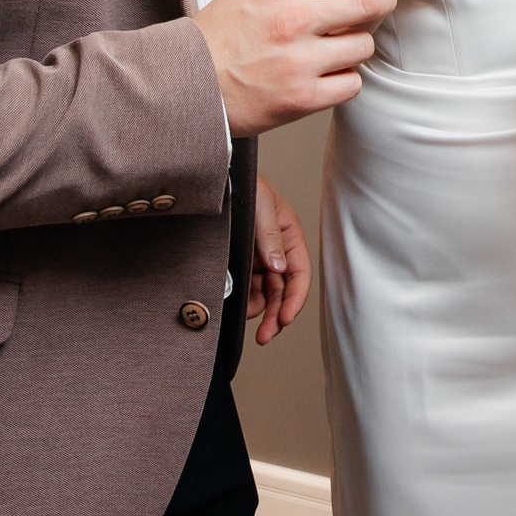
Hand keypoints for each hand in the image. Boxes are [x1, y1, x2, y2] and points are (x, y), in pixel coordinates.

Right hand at [194, 0, 394, 136]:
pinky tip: (327, 74)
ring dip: (356, 44)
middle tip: (381, 0)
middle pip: (369, 0)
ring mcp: (300, 62)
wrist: (185, 87)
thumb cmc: (218, 37)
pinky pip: (352, 83)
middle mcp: (293, 21)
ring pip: (364, 45)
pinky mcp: (303, 98)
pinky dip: (344, 79)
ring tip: (337, 47)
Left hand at [246, 176, 309, 345]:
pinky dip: (244, 300)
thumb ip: (270, 236)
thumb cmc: (242, 184)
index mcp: (288, 236)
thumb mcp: (260, 206)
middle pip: (282, 291)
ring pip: (265, 294)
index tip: (284, 318)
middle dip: (276, 315)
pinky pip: (246, 289)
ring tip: (244, 314)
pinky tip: (237, 305)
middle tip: (265, 335)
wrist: (215, 180)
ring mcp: (257, 259)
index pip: (299, 274)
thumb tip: (278, 266)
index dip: (294, 298)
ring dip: (260, 310)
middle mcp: (275, 251)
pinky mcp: (240, 264)